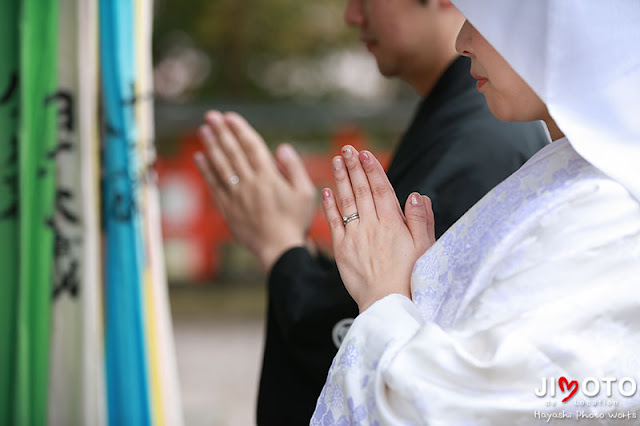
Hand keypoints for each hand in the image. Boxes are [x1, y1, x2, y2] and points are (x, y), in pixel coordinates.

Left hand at [194, 111, 315, 271]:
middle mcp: (249, 184)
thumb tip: (281, 147)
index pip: (251, 147)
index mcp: (269, 177)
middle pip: (232, 152)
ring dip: (211, 146)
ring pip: (220, 166)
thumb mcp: (305, 193)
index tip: (230, 116)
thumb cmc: (296, 221)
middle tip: (212, 115)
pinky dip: (206, 170)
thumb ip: (294, 168)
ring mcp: (236, 196)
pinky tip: (200, 157)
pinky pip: (214, 186)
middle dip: (221, 132)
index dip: (240, 130)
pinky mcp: (227, 209)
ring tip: (203, 130)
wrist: (279, 249)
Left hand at [321, 145, 435, 311]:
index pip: (381, 190)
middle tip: (347, 149)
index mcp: (392, 224)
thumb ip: (420, 220)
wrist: (387, 303)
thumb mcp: (424, 248)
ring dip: (340, 180)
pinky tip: (326, 191)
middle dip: (354, 168)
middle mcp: (371, 226)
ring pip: (346, 202)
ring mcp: (354, 237)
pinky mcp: (341, 250)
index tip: (364, 154)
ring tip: (336, 161)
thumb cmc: (410, 277)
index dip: (372, 170)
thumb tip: (415, 195)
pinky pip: (334, 223)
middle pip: (361, 191)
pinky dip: (329, 206)